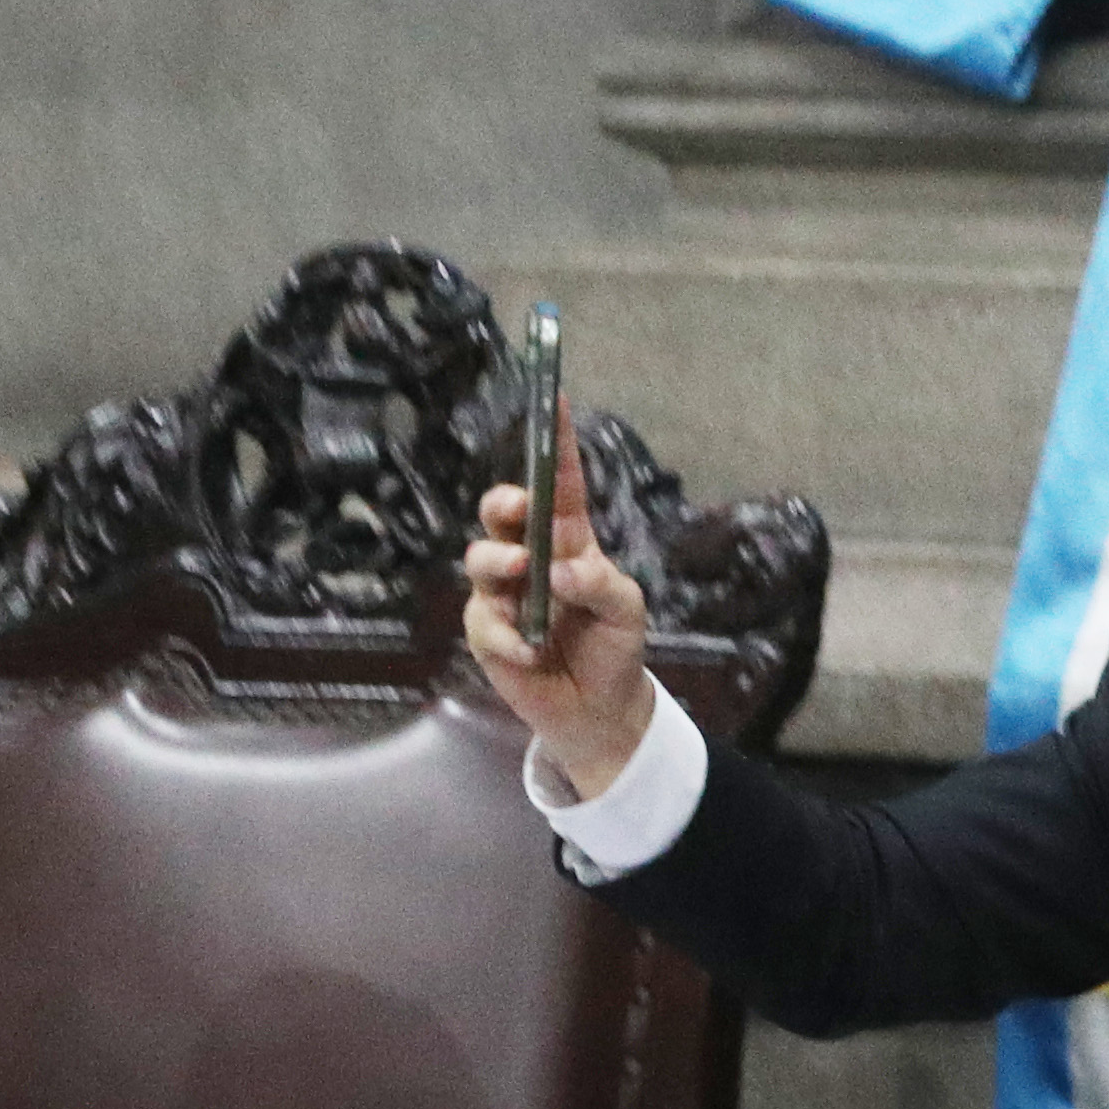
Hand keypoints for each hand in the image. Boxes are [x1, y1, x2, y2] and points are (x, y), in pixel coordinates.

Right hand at [464, 413, 660, 802]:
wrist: (598, 708)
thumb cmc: (615, 647)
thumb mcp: (627, 610)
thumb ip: (601, 584)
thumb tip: (560, 569)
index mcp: (569, 540)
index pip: (558, 484)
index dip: (554, 443)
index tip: (553, 399)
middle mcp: (530, 557)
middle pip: (500, 511)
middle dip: (503, 503)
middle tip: (519, 512)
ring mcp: (503, 593)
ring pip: (481, 559)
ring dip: (500, 567)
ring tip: (524, 580)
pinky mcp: (486, 630)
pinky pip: (483, 620)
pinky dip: (508, 635)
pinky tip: (531, 650)